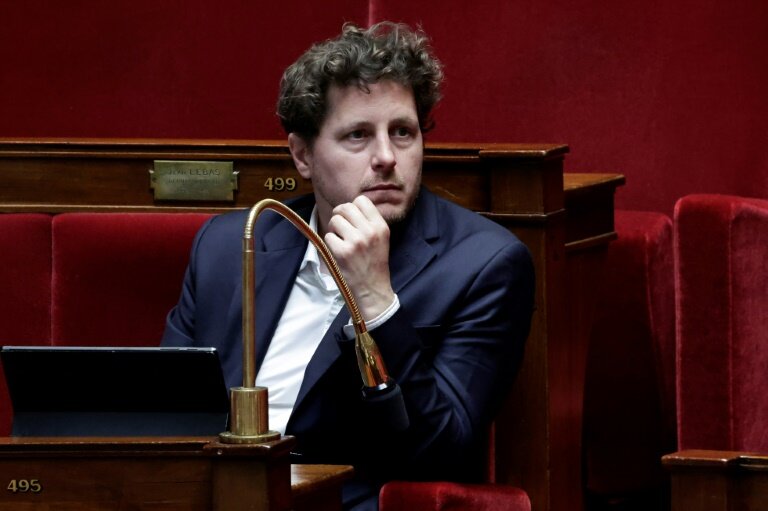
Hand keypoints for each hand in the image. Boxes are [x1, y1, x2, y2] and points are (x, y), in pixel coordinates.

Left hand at [324, 195, 394, 320]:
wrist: (372, 288)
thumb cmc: (374, 263)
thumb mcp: (381, 238)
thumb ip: (369, 222)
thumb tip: (350, 206)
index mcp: (381, 226)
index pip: (362, 200)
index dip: (353, 207)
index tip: (352, 218)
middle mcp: (369, 231)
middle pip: (345, 207)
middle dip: (339, 215)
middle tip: (340, 227)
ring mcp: (356, 241)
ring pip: (335, 220)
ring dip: (334, 229)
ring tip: (340, 240)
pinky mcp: (342, 252)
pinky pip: (328, 236)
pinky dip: (330, 243)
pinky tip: (338, 251)